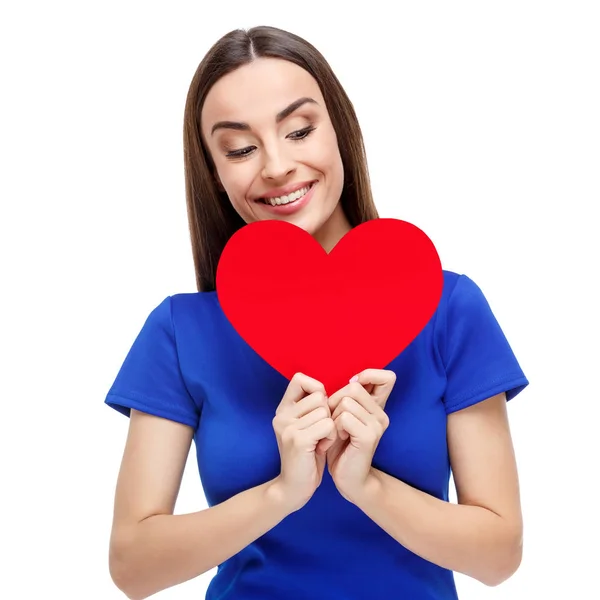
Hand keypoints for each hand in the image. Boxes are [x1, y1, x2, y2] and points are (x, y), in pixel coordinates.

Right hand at [271, 373, 336, 511]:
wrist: (294, 488)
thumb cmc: (307, 455)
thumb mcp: (305, 426)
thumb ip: (310, 407)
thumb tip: (325, 390)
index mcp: (283, 409)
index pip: (299, 378)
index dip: (316, 388)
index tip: (319, 408)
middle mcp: (282, 415)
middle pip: (319, 396)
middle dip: (327, 414)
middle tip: (319, 434)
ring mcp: (288, 426)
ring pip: (326, 411)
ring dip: (331, 428)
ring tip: (320, 442)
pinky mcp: (298, 439)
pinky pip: (328, 425)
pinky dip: (331, 437)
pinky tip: (321, 448)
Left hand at [325, 369, 396, 502]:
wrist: (348, 478)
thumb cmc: (340, 445)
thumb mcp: (342, 416)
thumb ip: (348, 398)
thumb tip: (352, 379)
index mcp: (378, 407)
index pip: (387, 377)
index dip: (369, 375)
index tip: (352, 389)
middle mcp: (381, 414)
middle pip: (353, 388)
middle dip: (335, 402)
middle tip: (335, 422)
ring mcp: (377, 425)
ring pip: (345, 403)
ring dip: (333, 417)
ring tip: (337, 432)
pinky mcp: (369, 436)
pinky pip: (344, 418)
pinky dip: (335, 428)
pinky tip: (340, 439)